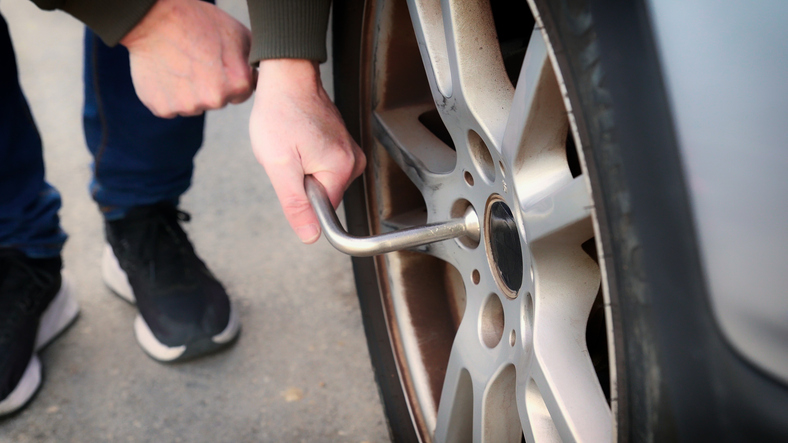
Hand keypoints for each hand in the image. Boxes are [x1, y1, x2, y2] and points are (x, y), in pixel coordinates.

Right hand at [121, 0, 254, 117]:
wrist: (153, 18)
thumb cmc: (198, 21)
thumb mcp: (238, 34)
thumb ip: (252, 61)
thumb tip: (259, 75)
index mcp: (238, 84)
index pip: (241, 93)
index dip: (230, 77)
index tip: (217, 63)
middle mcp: (215, 100)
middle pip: (218, 101)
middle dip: (211, 85)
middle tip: (196, 60)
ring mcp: (188, 107)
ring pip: (194, 105)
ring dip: (189, 91)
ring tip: (180, 63)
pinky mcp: (163, 109)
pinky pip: (171, 107)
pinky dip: (169, 94)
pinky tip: (166, 72)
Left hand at [250, 59, 365, 242]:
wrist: (286, 76)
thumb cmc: (281, 113)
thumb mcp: (279, 165)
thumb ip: (296, 204)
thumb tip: (310, 235)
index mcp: (342, 169)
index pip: (325, 210)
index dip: (302, 199)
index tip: (291, 175)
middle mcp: (353, 161)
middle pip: (323, 194)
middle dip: (300, 182)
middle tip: (287, 156)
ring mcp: (348, 150)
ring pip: (321, 179)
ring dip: (301, 169)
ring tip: (291, 144)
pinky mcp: (341, 143)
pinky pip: (322, 164)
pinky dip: (305, 156)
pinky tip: (296, 138)